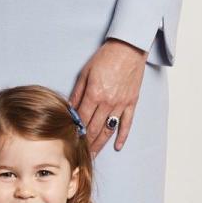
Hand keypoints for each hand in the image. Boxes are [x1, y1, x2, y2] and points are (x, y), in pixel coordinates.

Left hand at [69, 38, 147, 155]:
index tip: (70, 141)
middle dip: (86, 143)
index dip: (76, 132)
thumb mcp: (85, 73)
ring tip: (93, 154)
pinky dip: (122, 136)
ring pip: (109, 129)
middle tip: (80, 154)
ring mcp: (121, 104)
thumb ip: (77, 93)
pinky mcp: (132, 102)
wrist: (129, 48)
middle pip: (94, 128)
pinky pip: (127, 123)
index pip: (82, 119)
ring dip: (100, 144)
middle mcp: (108, 102)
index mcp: (94, 94)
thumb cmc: (105, 57)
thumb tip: (69, 110)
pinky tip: (117, 146)